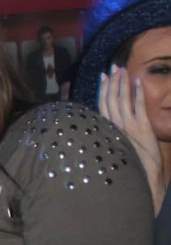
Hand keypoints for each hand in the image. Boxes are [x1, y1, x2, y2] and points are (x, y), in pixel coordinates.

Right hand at [98, 66, 165, 212]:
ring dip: (123, 83)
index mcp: (107, 130)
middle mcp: (115, 126)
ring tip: (123, 70)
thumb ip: (111, 137)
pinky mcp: (141, 126)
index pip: (103, 106)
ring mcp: (128, 125)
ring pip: (122, 100)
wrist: (141, 177)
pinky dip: (138, 93)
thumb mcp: (116, 150)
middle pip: (111, 100)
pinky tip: (138, 81)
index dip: (103, 90)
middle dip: (112, 82)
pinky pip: (138, 106)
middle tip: (113, 67)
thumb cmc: (128, 167)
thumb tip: (105, 127)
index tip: (103, 77)